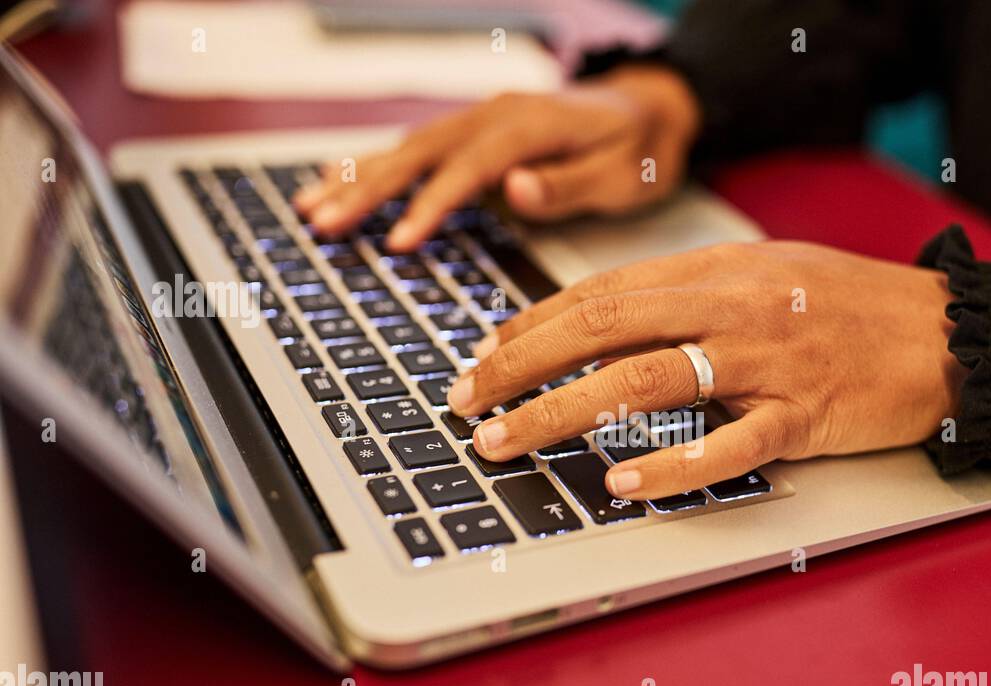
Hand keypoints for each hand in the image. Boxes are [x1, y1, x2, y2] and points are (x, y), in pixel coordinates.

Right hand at [292, 64, 700, 250]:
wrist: (648, 109)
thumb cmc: (638, 149)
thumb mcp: (622, 173)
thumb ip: (569, 184)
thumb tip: (515, 189)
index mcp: (530, 123)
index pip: (469, 165)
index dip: (431, 201)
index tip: (399, 240)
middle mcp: (495, 113)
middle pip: (421, 150)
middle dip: (368, 188)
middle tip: (323, 224)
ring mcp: (480, 118)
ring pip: (407, 146)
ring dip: (357, 176)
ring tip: (310, 208)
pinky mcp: (472, 131)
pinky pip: (415, 147)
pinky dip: (374, 165)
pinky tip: (337, 181)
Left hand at [448, 241, 965, 499]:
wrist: (948, 333)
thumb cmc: (852, 308)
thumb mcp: (764, 276)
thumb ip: (689, 295)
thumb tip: (606, 324)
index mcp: (718, 270)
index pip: (600, 292)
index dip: (530, 326)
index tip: (481, 359)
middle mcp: (732, 307)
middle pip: (604, 328)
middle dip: (520, 365)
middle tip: (464, 402)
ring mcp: (767, 362)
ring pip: (647, 382)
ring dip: (563, 413)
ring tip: (506, 442)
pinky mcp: (804, 417)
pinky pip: (730, 446)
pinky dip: (673, 467)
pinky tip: (622, 486)